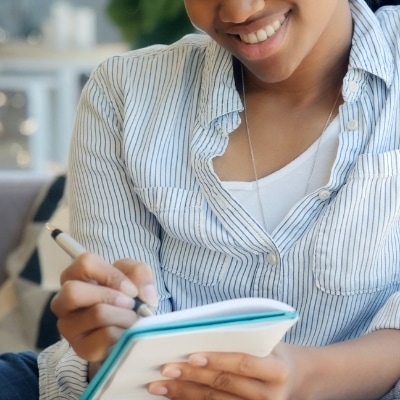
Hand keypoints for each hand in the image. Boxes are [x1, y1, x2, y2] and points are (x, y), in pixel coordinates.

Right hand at [51, 254, 157, 363]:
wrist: (127, 329)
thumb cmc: (125, 297)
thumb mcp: (134, 276)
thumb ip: (140, 273)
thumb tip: (145, 295)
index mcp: (74, 276)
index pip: (85, 263)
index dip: (112, 275)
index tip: (131, 289)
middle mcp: (63, 301)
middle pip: (74, 291)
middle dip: (111, 296)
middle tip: (130, 304)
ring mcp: (69, 327)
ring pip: (97, 314)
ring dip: (125, 315)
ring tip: (133, 318)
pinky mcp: (81, 348)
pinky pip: (107, 336)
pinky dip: (124, 332)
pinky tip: (126, 333)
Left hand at [147, 343, 305, 399]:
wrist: (296, 379)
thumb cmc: (274, 353)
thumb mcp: (267, 342)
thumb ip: (241, 339)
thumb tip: (200, 332)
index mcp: (276, 370)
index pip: (242, 363)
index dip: (217, 360)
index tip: (190, 356)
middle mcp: (269, 396)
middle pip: (223, 386)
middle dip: (191, 378)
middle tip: (165, 369)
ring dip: (184, 394)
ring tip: (160, 386)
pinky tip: (174, 397)